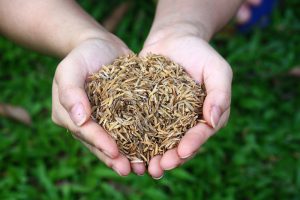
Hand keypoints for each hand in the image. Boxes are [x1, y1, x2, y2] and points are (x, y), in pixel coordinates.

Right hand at [51, 36, 145, 175]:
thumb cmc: (84, 54)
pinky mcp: (121, 114)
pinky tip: (152, 150)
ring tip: (142, 168)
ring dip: (128, 155)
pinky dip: (138, 140)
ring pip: (114, 141)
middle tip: (130, 170)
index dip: (99, 142)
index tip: (114, 152)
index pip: (84, 131)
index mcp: (68, 115)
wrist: (102, 46)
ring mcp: (103, 120)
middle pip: (99, 143)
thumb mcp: (70, 67)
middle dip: (114, 157)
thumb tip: (78, 119)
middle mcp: (86, 122)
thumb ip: (70, 91)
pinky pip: (128, 129)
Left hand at [140, 27, 231, 178]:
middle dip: (171, 158)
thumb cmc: (199, 52)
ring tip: (143, 168)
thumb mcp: (217, 69)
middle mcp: (186, 121)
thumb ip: (220, 93)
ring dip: (152, 156)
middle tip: (159, 168)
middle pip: (180, 144)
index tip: (182, 152)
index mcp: (206, 115)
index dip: (193, 145)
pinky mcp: (148, 111)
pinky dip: (136, 140)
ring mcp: (167, 118)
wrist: (173, 38)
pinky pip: (142, 127)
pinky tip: (126, 149)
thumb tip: (213, 120)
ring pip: (160, 142)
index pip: (201, 134)